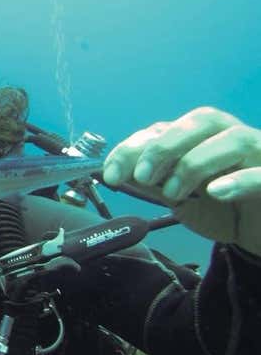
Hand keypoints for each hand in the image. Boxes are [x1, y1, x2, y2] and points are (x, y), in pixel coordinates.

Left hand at [102, 106, 260, 256]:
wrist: (258, 234)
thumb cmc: (220, 210)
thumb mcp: (179, 196)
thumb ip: (153, 181)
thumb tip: (114, 173)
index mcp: (202, 137)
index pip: (166, 128)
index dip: (134, 147)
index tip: (110, 174)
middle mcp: (231, 136)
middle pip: (202, 120)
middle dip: (164, 146)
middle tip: (141, 177)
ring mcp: (259, 154)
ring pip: (233, 139)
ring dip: (195, 163)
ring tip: (173, 193)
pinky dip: (239, 179)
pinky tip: (215, 191)